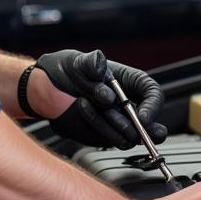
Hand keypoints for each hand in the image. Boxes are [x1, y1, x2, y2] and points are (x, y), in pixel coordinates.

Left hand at [34, 49, 166, 148]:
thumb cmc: (68, 70)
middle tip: (133, 130)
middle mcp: (129, 104)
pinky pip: (108, 138)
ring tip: (90, 102)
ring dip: (114, 125)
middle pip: (152, 124)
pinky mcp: (104, 134)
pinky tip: (82, 106)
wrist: (47, 88)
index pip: (153, 94)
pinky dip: (97, 125)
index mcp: (131, 82)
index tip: (142, 117)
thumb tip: (101, 67)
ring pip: (129, 136)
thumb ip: (91, 62)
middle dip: (147, 131)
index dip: (153, 107)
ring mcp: (118, 122)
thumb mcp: (78, 61)